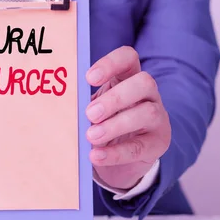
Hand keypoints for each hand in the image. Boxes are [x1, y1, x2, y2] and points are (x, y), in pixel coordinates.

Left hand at [85, 46, 170, 190]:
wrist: (120, 161)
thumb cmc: (102, 125)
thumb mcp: (92, 110)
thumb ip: (82, 103)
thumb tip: (61, 103)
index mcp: (129, 77)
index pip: (128, 58)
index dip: (111, 63)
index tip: (88, 78)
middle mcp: (148, 94)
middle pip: (144, 83)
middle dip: (116, 98)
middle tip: (90, 113)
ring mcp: (158, 117)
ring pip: (147, 113)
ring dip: (115, 125)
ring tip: (91, 136)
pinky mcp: (158, 143)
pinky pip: (140, 146)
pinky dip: (115, 153)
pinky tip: (96, 155)